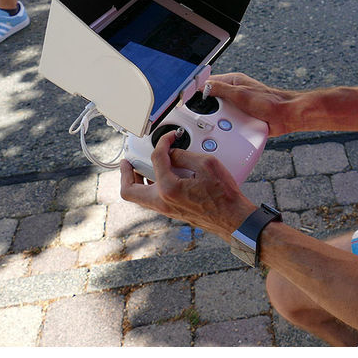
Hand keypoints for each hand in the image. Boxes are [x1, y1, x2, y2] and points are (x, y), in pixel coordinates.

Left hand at [120, 129, 255, 239]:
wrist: (232, 218)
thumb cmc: (223, 195)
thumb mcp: (208, 165)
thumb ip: (185, 155)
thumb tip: (173, 153)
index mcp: (169, 188)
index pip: (156, 158)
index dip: (162, 143)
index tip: (169, 138)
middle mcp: (163, 202)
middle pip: (129, 190)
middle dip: (125, 174)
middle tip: (127, 162)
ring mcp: (166, 209)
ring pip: (139, 197)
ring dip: (137, 181)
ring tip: (141, 168)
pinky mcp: (172, 212)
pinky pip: (152, 200)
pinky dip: (150, 187)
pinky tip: (160, 178)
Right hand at [206, 72, 302, 136]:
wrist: (285, 116)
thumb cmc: (269, 102)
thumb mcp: (240, 94)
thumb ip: (220, 89)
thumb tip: (203, 86)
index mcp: (233, 81)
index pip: (208, 82)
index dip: (197, 89)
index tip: (187, 97)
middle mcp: (234, 92)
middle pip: (212, 98)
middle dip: (206, 106)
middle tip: (198, 113)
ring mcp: (238, 105)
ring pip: (219, 111)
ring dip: (217, 117)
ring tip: (214, 121)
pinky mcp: (242, 117)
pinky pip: (228, 120)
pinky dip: (226, 124)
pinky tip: (225, 127)